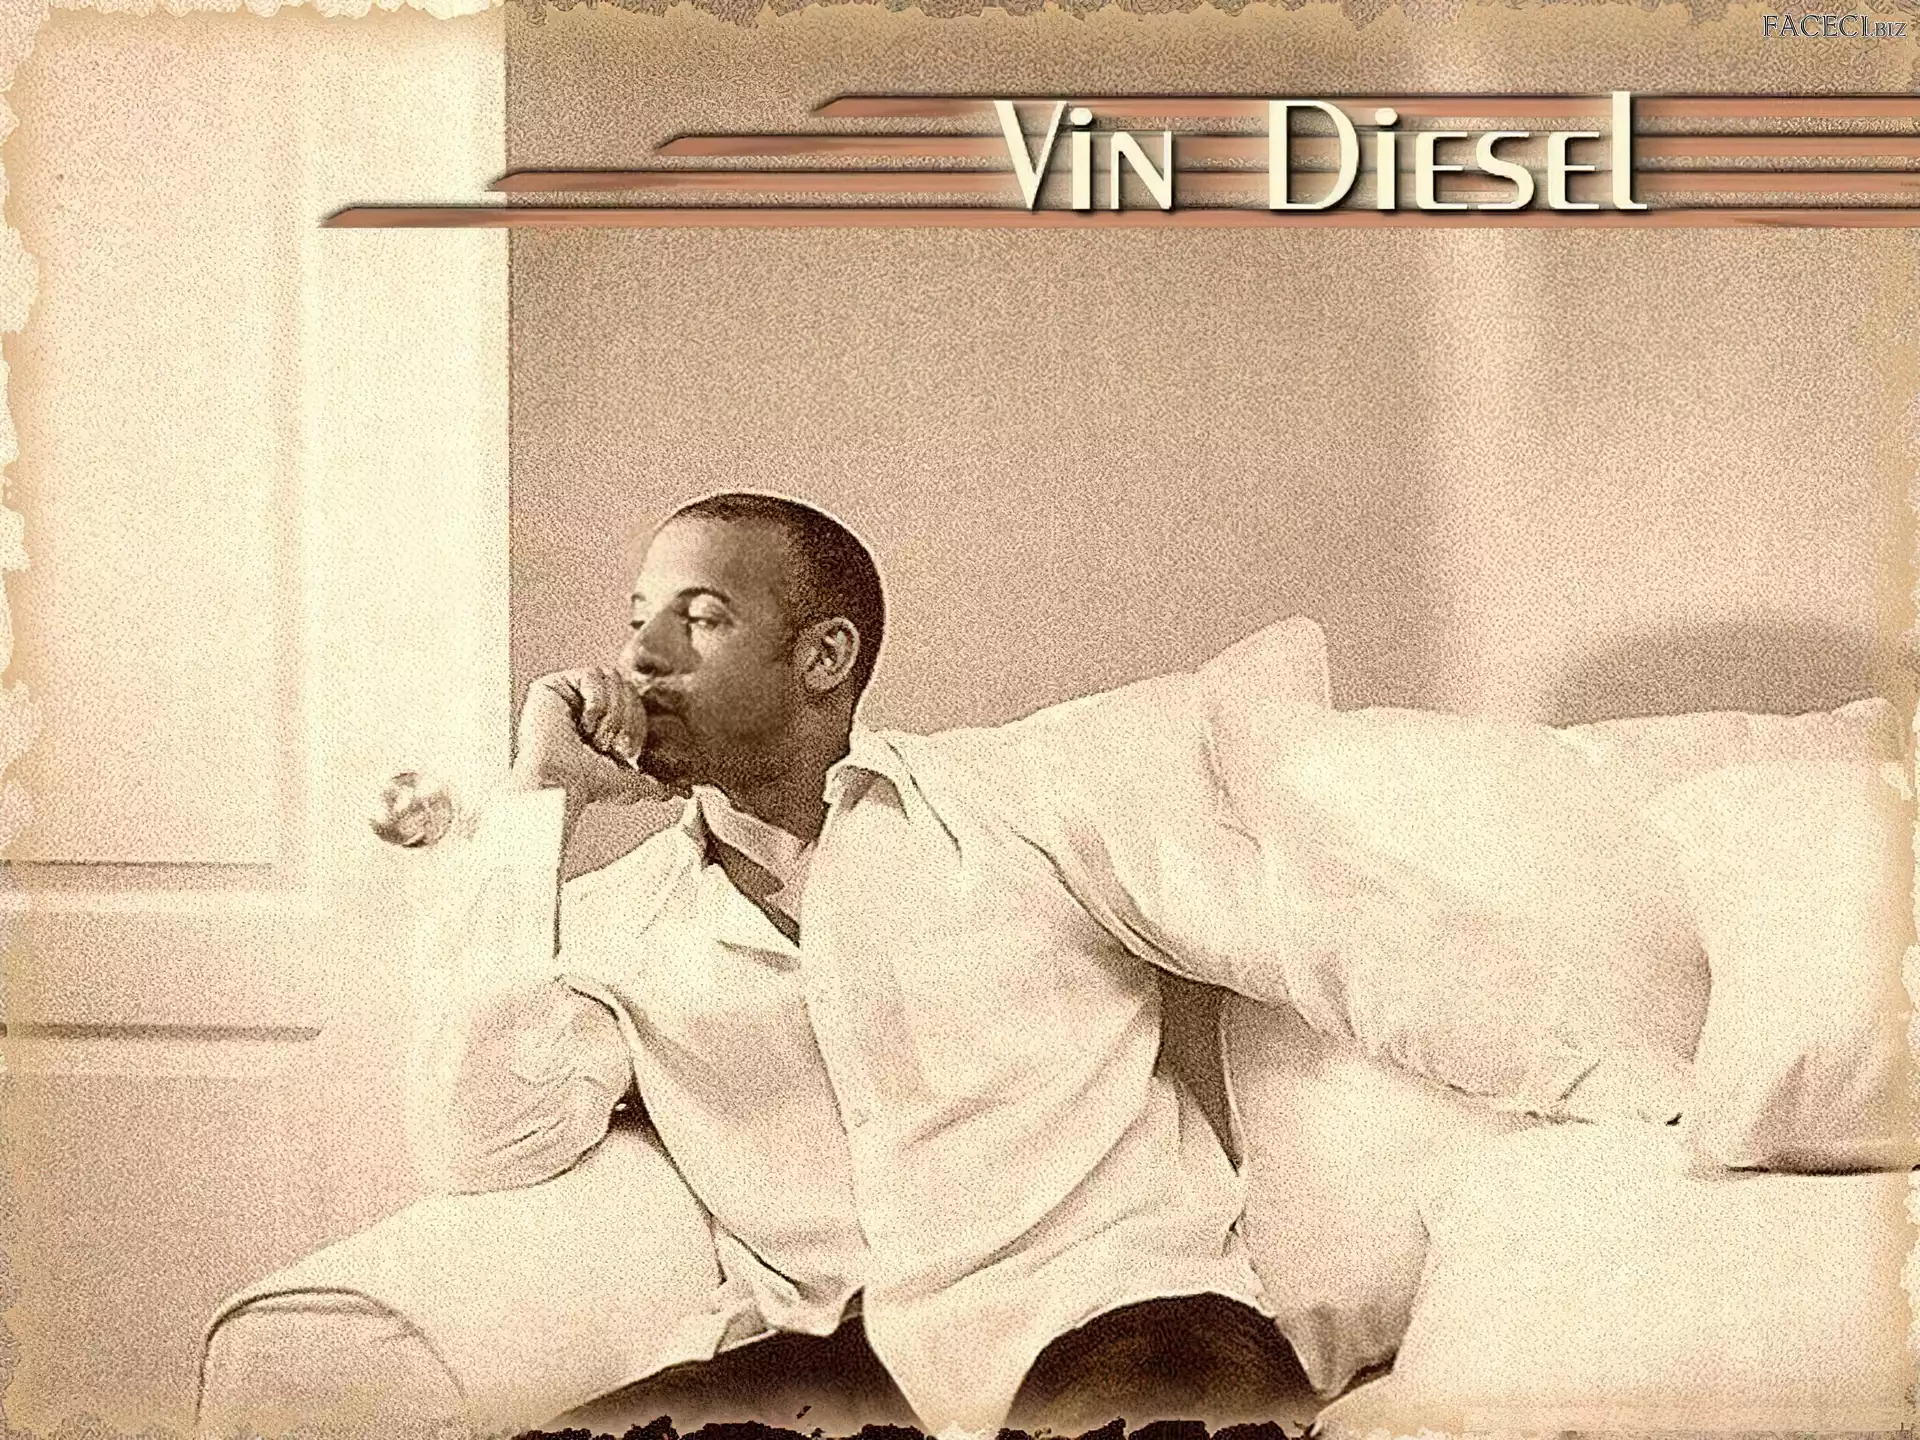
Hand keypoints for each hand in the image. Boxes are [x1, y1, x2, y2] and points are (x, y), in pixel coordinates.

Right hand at [509, 667, 678, 809]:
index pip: (635, 700)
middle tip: (611, 747)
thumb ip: (658, 781)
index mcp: (602, 719)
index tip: (627, 752)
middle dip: (625, 720)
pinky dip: (595, 703)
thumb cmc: (587, 783)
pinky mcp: (553, 686)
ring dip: (611, 714)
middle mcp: (584, 703)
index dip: (637, 723)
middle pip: (626, 686)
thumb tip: (683, 792)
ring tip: (595, 738)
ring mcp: (568, 693)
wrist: (560, 783)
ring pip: (611, 678)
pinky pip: (592, 675)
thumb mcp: (631, 780)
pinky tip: (582, 724)